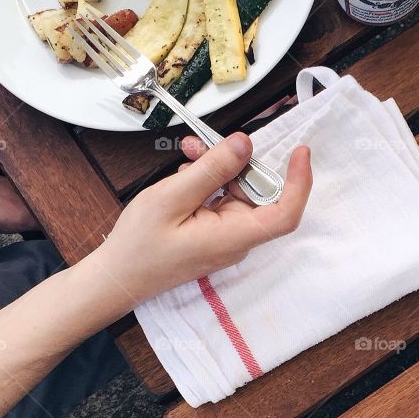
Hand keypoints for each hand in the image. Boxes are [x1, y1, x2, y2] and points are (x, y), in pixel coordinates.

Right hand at [91, 132, 311, 309]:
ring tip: (187, 152)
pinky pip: (222, 199)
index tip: (299, 152)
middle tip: (204, 143)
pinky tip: (186, 171)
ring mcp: (226, 235)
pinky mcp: (214, 231)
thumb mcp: (171, 198)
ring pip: (237, 191)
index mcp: (233, 237)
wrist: (119, 275)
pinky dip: (207, 180)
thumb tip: (244, 145)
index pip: (285, 213)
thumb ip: (211, 170)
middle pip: (258, 192)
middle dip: (237, 161)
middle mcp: (237, 238)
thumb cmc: (140, 246)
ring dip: (217, 167)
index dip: (299, 182)